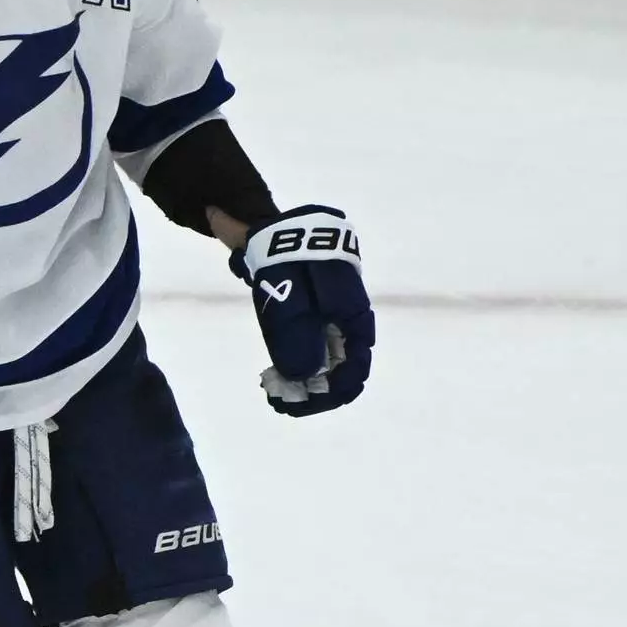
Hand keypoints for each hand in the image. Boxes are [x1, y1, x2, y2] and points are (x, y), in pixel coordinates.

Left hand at [231, 207, 373, 416]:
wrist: (270, 224)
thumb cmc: (284, 257)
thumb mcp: (287, 299)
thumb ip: (296, 338)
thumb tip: (303, 377)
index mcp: (352, 313)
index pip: (356, 366)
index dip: (332, 392)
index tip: (300, 403)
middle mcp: (347, 318)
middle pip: (344, 367)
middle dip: (317, 392)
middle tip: (282, 402)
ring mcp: (330, 316)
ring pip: (328, 360)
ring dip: (306, 381)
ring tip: (276, 393)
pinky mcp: (313, 313)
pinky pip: (313, 347)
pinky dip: (298, 364)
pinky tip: (275, 376)